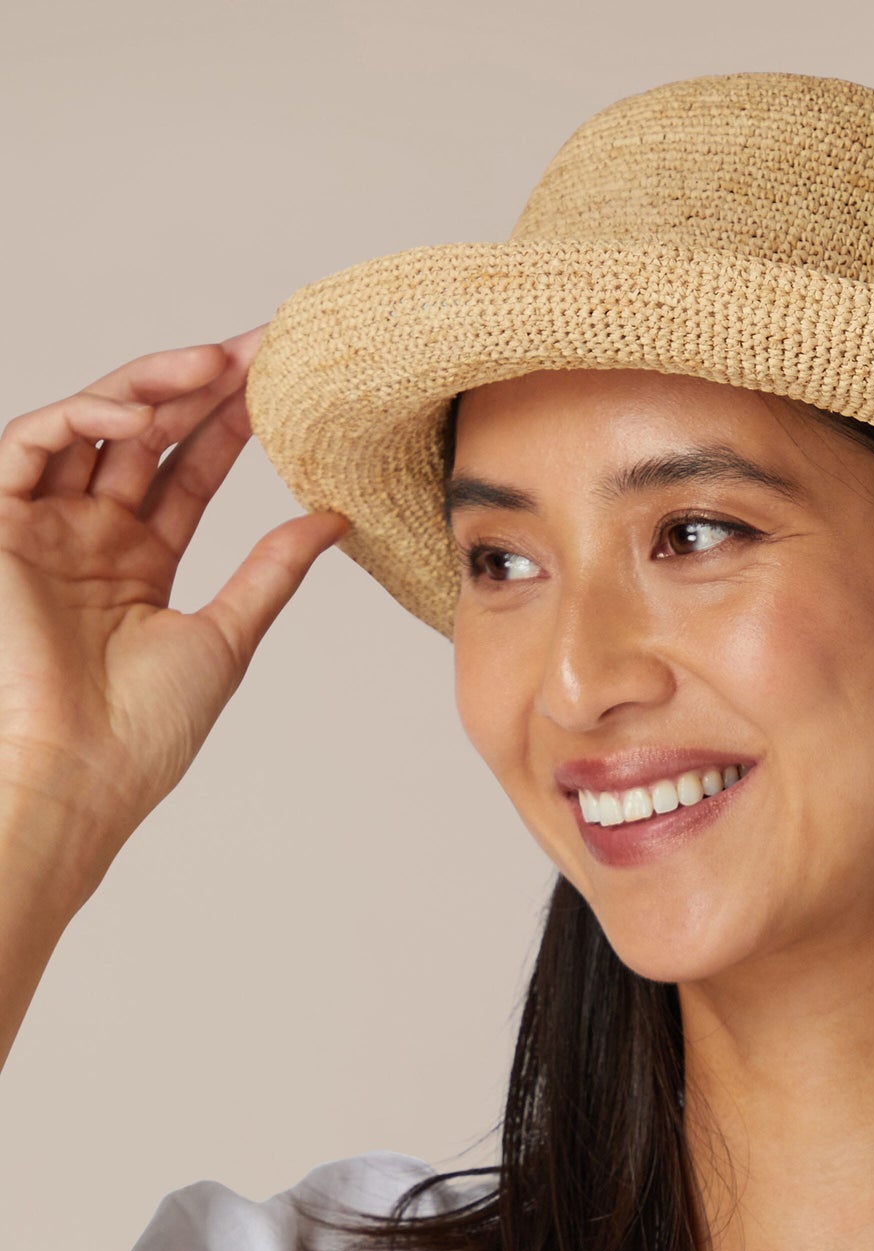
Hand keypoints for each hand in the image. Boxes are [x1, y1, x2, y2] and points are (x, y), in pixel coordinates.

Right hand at [0, 329, 347, 877]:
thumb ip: (272, 569)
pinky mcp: (0, 525)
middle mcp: (88, 535)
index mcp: (138, 561)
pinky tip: (140, 415)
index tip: (282, 384)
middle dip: (199, 385)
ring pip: (92, 424)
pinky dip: (84, 417)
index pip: (188, 471)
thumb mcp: (228, 634)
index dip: (232, 424)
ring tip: (213, 366)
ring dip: (149, 385)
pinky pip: (31, 442)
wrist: (86, 774)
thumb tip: (333, 515)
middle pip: (145, 435)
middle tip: (259, 347)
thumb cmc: (148, 729)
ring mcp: (44, 527)